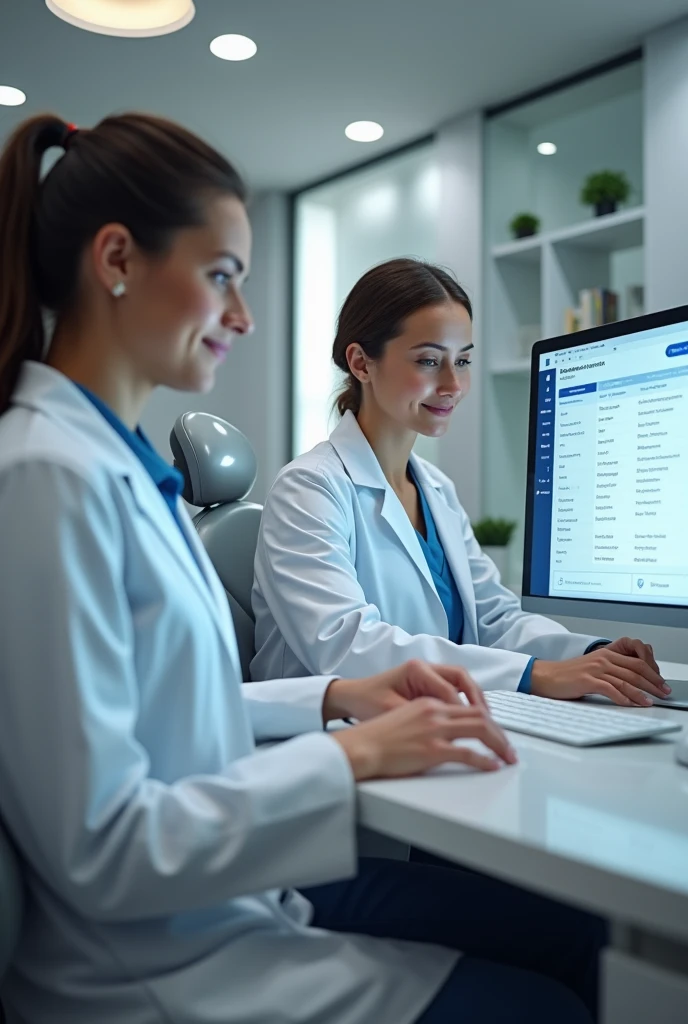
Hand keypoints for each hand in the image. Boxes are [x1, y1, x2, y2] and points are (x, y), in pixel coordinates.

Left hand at [323, 659, 488, 722]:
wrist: (351, 696)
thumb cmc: (367, 702)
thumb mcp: (392, 713)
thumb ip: (419, 720)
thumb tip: (445, 732)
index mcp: (416, 670)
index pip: (450, 690)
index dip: (464, 711)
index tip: (474, 729)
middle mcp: (425, 668)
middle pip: (463, 679)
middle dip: (479, 702)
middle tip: (491, 723)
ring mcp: (428, 674)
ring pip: (462, 682)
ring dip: (476, 700)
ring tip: (488, 721)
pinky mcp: (428, 683)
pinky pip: (455, 689)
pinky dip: (466, 702)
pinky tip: (472, 718)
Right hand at [333, 697, 517, 781]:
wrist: (360, 746)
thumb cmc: (375, 737)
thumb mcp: (404, 717)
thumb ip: (426, 720)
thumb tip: (445, 734)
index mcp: (428, 702)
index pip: (467, 706)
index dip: (486, 719)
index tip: (494, 731)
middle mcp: (435, 711)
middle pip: (479, 715)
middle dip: (499, 731)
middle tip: (509, 746)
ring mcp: (435, 729)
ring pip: (480, 729)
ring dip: (499, 744)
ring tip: (508, 756)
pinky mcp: (433, 749)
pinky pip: (469, 753)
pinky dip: (486, 760)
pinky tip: (492, 765)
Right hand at [531, 643, 670, 705]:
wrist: (546, 676)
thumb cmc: (568, 675)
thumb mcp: (593, 668)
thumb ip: (611, 672)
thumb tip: (631, 686)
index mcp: (607, 654)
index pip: (637, 662)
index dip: (653, 673)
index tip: (662, 684)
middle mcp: (603, 659)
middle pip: (636, 670)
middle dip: (653, 683)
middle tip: (664, 693)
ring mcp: (596, 669)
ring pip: (626, 680)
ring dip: (641, 693)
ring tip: (651, 701)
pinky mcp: (588, 680)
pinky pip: (610, 689)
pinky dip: (623, 698)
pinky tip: (630, 704)